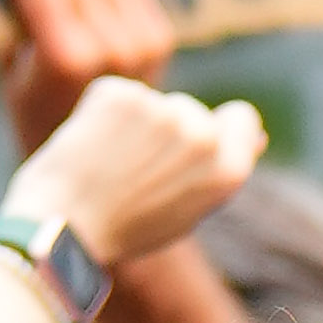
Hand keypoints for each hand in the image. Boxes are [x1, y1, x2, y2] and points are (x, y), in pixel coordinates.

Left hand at [11, 70, 264, 277]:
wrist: (66, 229)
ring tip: (110, 167)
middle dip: (169, 132)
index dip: (223, 129)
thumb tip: (256, 136)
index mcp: (227, 168)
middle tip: (138, 177)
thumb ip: (219, 169)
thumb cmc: (129, 229)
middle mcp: (199, 133)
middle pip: (191, 112)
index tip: (194, 147)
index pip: (243, 119)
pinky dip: (104, 115)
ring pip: (152, 104)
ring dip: (135, 124)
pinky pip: (118, 96)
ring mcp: (158, 108)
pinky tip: (91, 149)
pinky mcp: (118, 92)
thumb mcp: (189, 209)